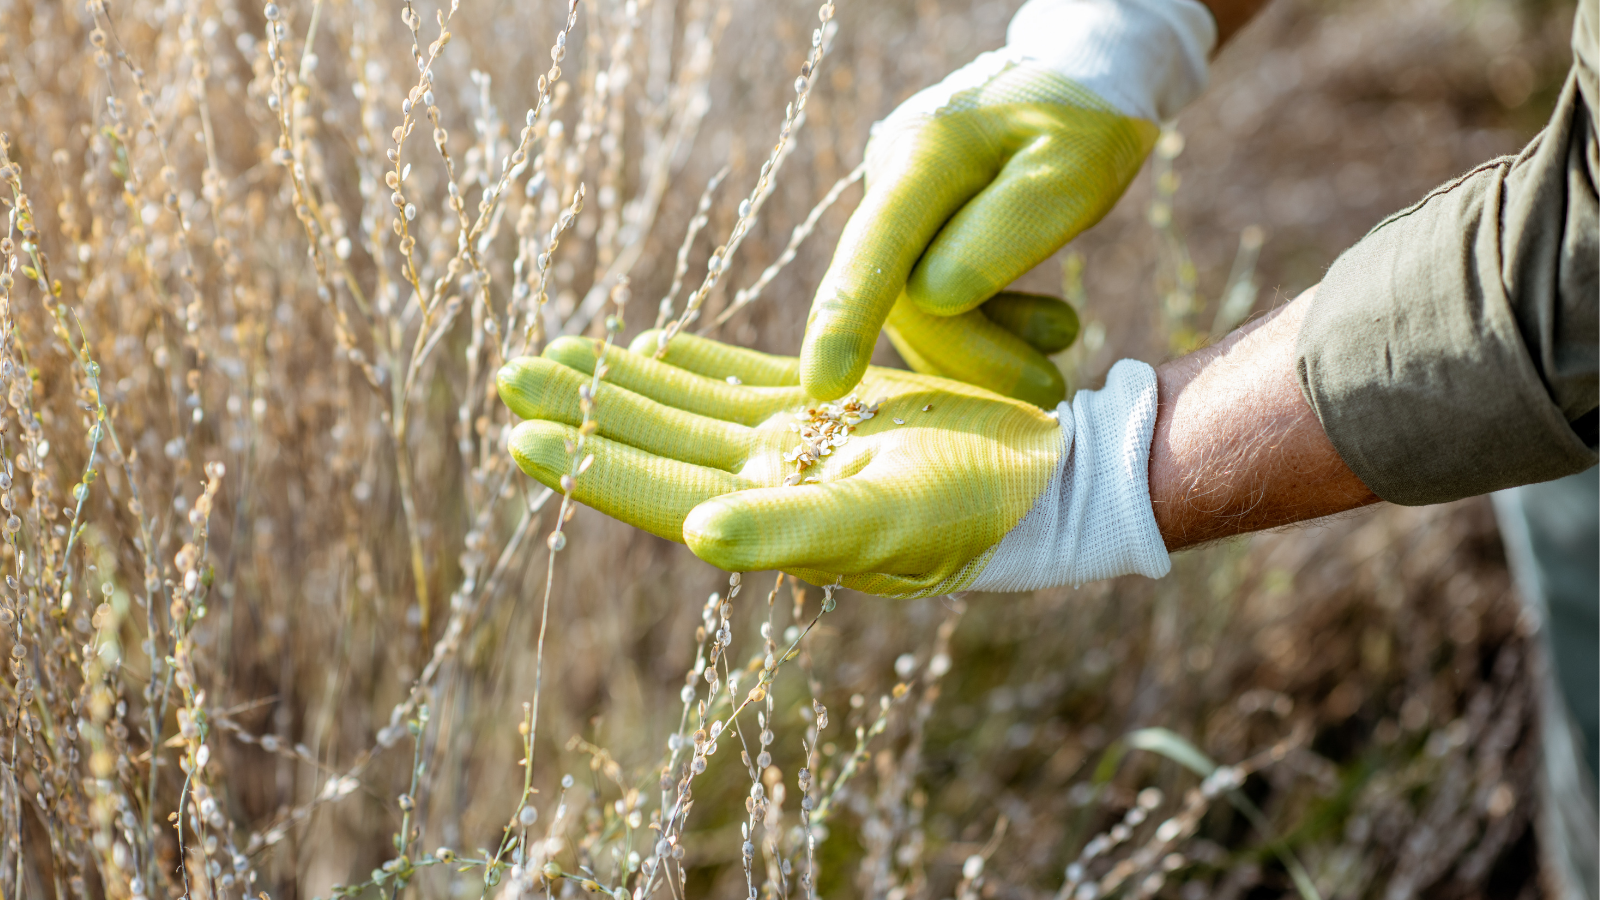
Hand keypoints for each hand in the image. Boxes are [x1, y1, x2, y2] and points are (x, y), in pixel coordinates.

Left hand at [498, 331, 1169, 597]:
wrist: (1048, 475)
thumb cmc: (975, 510)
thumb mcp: (884, 520)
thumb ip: (788, 530)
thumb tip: (693, 532)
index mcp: (774, 519)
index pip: (661, 495)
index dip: (591, 469)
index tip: (520, 439)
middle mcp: (772, 485)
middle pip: (658, 444)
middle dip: (587, 412)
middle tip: (512, 375)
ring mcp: (798, 445)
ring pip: (689, 409)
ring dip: (625, 383)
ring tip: (558, 351)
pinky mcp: (830, 407)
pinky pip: (743, 382)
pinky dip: (694, 365)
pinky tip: (652, 346)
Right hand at [800, 0, 1216, 404]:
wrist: (1081, 82)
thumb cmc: (1084, 120)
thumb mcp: (1072, 171)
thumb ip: (1006, 230)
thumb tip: (933, 298)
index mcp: (926, 156)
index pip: (875, 248)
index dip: (847, 321)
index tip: (827, 386)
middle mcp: (894, 183)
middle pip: (905, 298)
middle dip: (973, 356)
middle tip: (1051, 389)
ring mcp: (901, 211)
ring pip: (921, 313)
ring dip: (988, 349)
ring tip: (1062, 337)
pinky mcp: (919, 237)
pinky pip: (938, 306)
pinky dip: (989, 332)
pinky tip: (1044, 328)